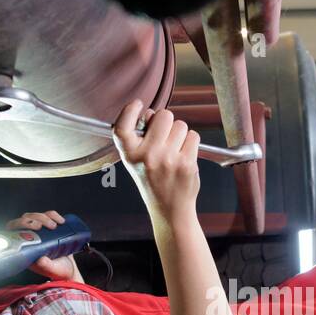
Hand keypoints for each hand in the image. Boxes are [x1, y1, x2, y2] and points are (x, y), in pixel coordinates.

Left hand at [5, 211, 83, 282]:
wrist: (70, 270)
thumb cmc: (58, 271)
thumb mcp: (52, 270)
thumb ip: (45, 265)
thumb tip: (40, 259)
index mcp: (24, 248)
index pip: (13, 231)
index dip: (18, 224)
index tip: (31, 228)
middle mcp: (29, 239)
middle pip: (24, 220)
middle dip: (32, 219)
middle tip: (42, 226)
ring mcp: (39, 232)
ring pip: (34, 216)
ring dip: (43, 217)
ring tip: (54, 225)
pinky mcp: (49, 228)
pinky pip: (47, 215)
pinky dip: (53, 215)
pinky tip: (60, 221)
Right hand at [112, 99, 200, 223]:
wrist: (170, 209)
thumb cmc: (153, 181)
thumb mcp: (136, 162)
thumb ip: (140, 138)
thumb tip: (152, 113)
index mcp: (130, 155)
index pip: (122, 126)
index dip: (129, 110)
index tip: (138, 104)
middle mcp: (147, 156)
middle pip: (163, 115)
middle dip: (166, 122)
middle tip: (164, 137)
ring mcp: (168, 159)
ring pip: (181, 125)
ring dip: (180, 134)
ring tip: (174, 151)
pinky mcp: (186, 163)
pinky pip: (193, 136)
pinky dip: (191, 142)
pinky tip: (184, 156)